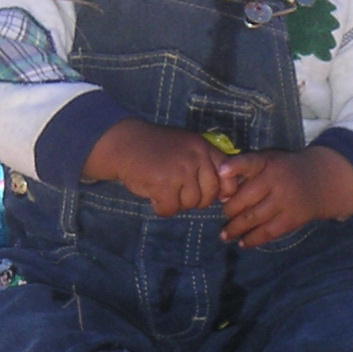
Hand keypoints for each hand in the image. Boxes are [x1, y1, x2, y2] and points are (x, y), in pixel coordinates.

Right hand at [82, 119, 223, 216]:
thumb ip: (205, 164)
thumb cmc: (156, 149)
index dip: (222, 190)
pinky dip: (161, 208)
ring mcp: (180, 170)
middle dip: (195, 200)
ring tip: (163, 191)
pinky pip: (170, 209)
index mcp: (203, 147)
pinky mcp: (163, 183)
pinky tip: (153, 196)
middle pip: (209, 195)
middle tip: (178, 193)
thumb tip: (226, 194)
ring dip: (176, 203)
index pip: (228, 175)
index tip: (210, 194)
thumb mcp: (186, 147)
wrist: (125, 143)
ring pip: (190, 204)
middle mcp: (195, 157)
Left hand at [216, 144, 352, 247]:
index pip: (249, 162)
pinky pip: (268, 232)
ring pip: (253, 218)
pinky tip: (242, 242)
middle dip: (229, 209)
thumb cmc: (284, 170)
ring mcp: (285, 201)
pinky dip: (252, 239)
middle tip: (224, 214)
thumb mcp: (269, 160)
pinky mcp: (292, 219)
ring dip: (235, 228)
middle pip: (245, 198)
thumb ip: (246, 171)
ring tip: (225, 235)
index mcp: (268, 162)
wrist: (321, 180)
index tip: (221, 172)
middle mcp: (276, 180)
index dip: (234, 166)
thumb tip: (223, 196)